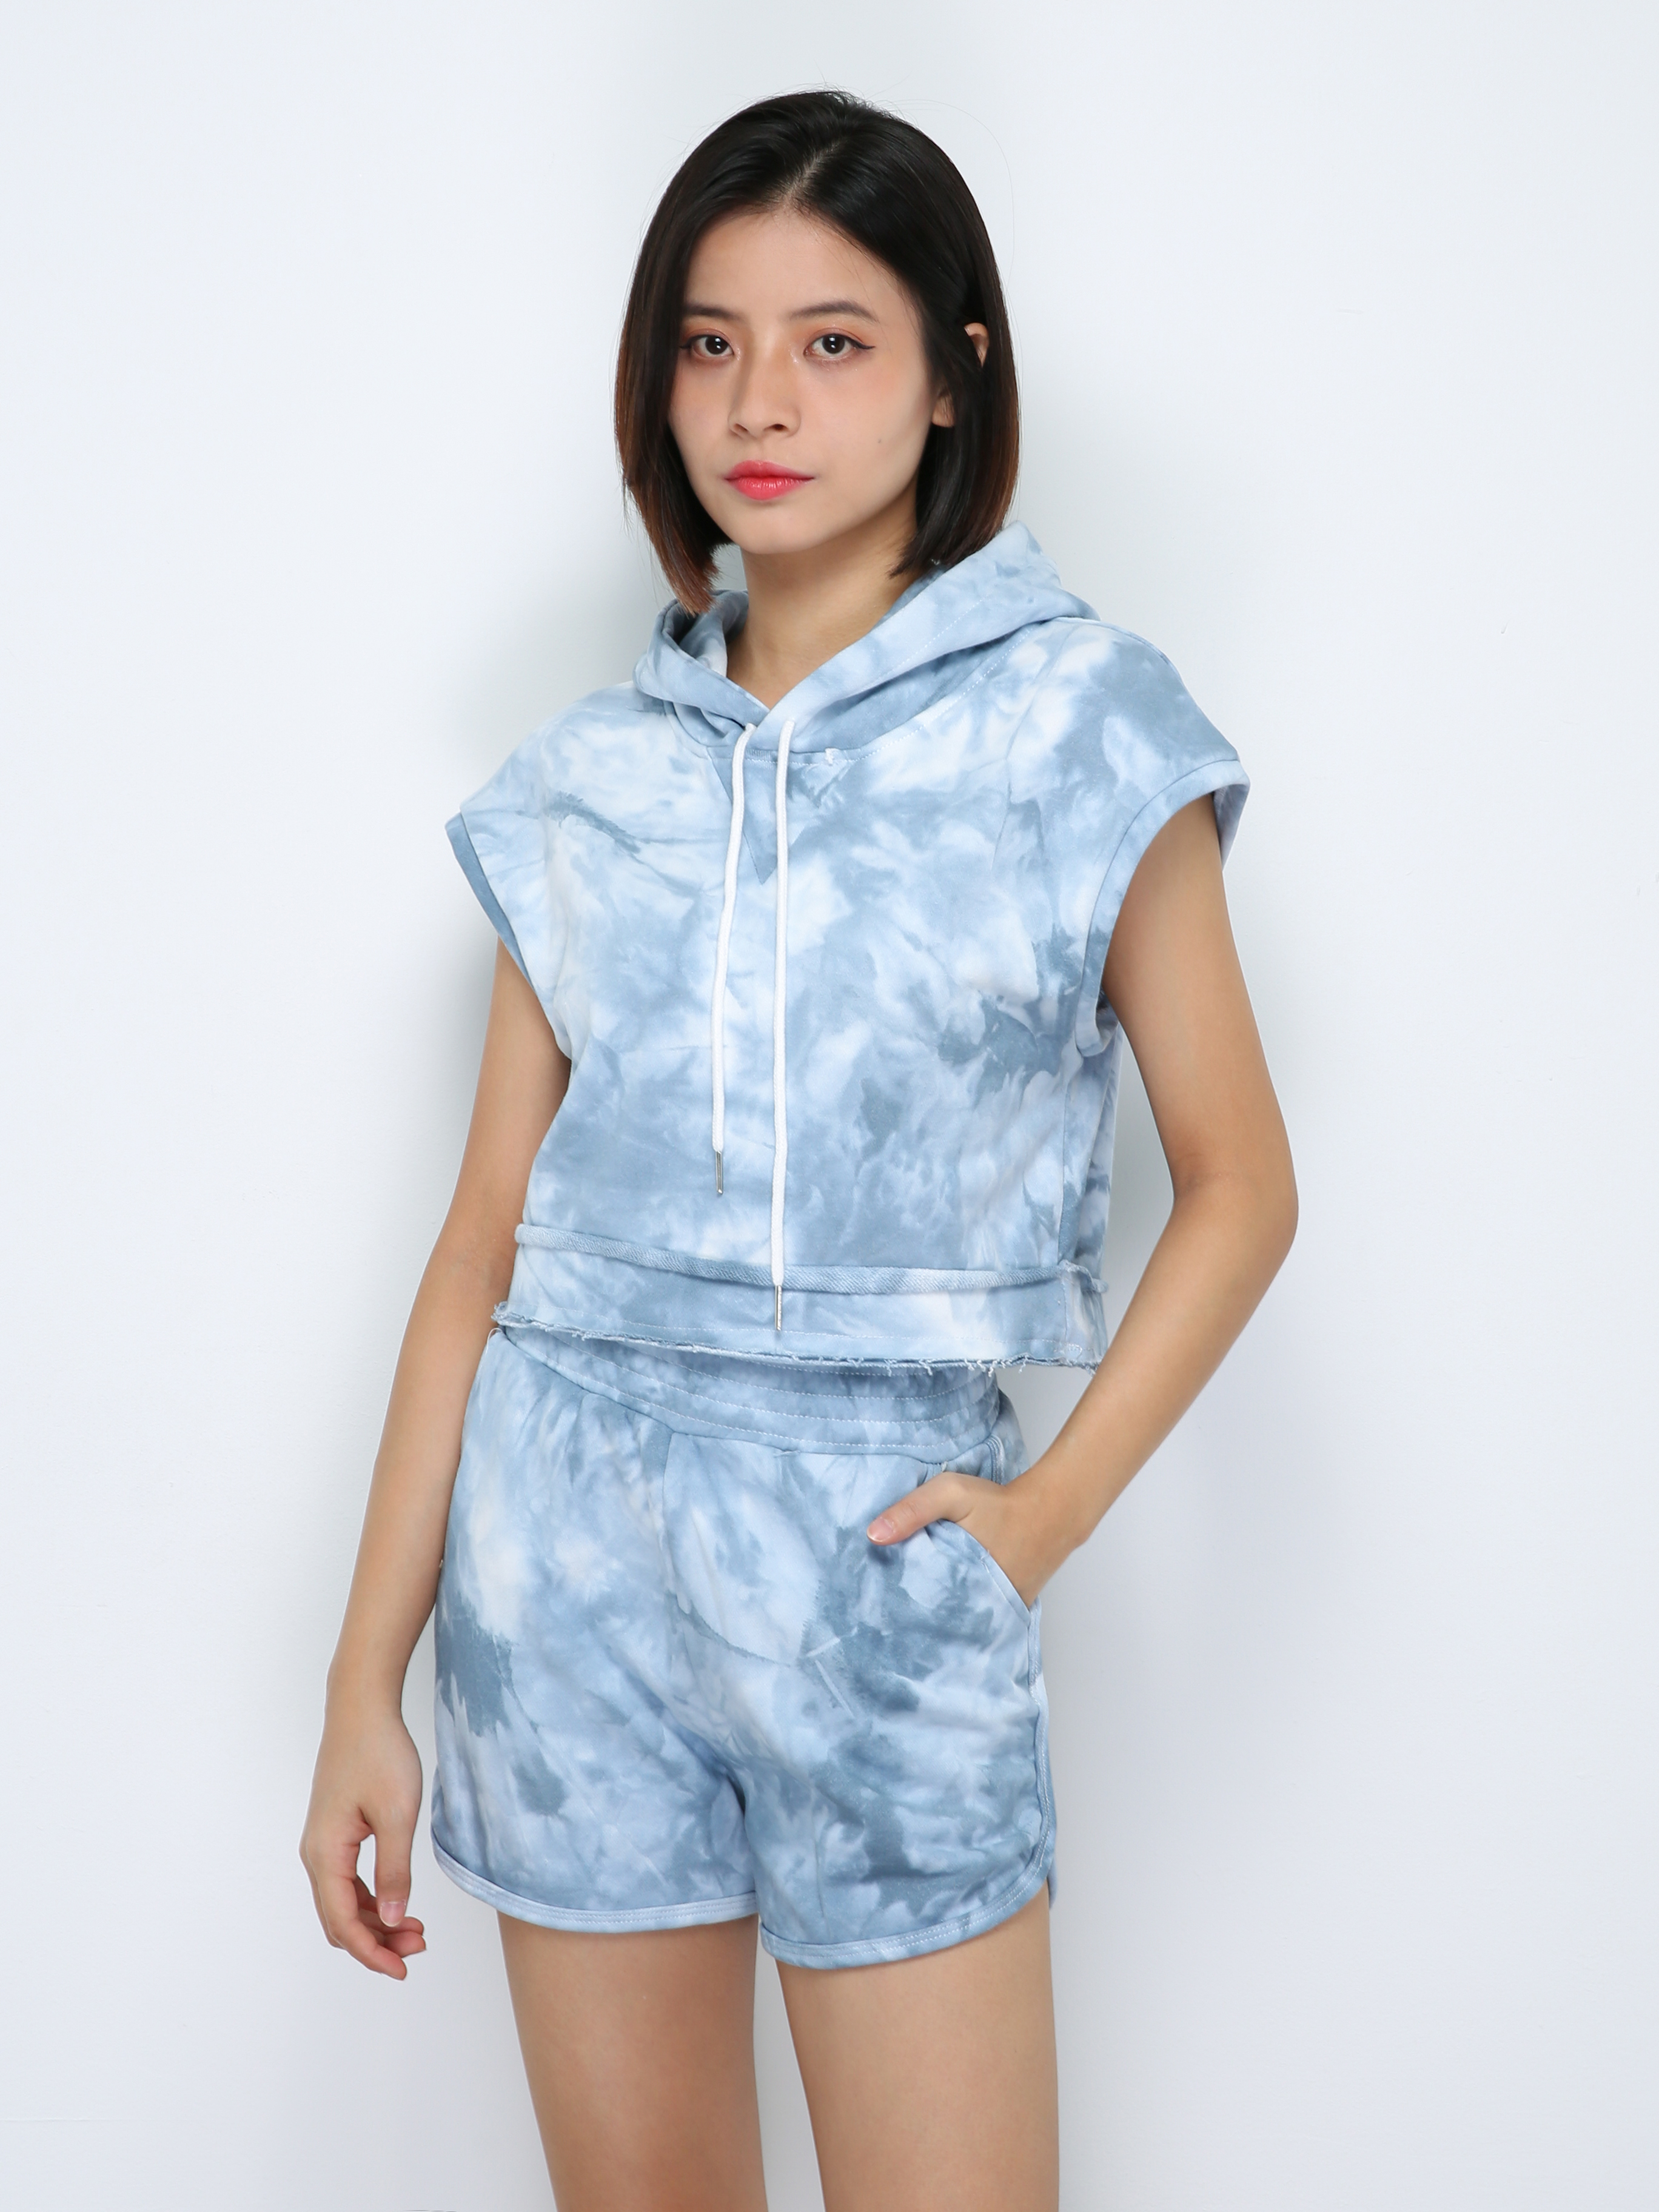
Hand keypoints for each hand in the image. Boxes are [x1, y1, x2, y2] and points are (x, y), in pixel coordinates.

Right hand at [300, 1697, 428, 1977]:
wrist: (362, 1710)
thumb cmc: (379, 1753)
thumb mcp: (398, 1815)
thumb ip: (395, 1871)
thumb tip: (393, 1917)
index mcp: (326, 1855)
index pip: (343, 1923)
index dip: (372, 1953)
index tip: (402, 1969)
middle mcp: (316, 1855)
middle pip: (339, 1920)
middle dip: (377, 1941)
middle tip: (418, 1946)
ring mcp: (323, 1844)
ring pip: (343, 1903)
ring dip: (375, 1921)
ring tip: (415, 1928)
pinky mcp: (335, 1833)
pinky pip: (347, 1882)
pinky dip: (371, 1899)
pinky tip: (398, 1900)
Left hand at [866, 1467, 1069, 1609]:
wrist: (1052, 1511)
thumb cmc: (999, 1502)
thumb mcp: (950, 1493)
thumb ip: (912, 1510)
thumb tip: (873, 1535)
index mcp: (959, 1581)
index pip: (917, 1608)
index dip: (895, 1607)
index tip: (875, 1606)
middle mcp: (979, 1605)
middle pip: (936, 1621)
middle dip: (914, 1618)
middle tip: (888, 1616)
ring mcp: (997, 1611)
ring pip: (959, 1623)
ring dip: (939, 1618)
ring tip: (913, 1615)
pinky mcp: (1009, 1609)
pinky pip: (979, 1618)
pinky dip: (964, 1613)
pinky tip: (948, 1605)